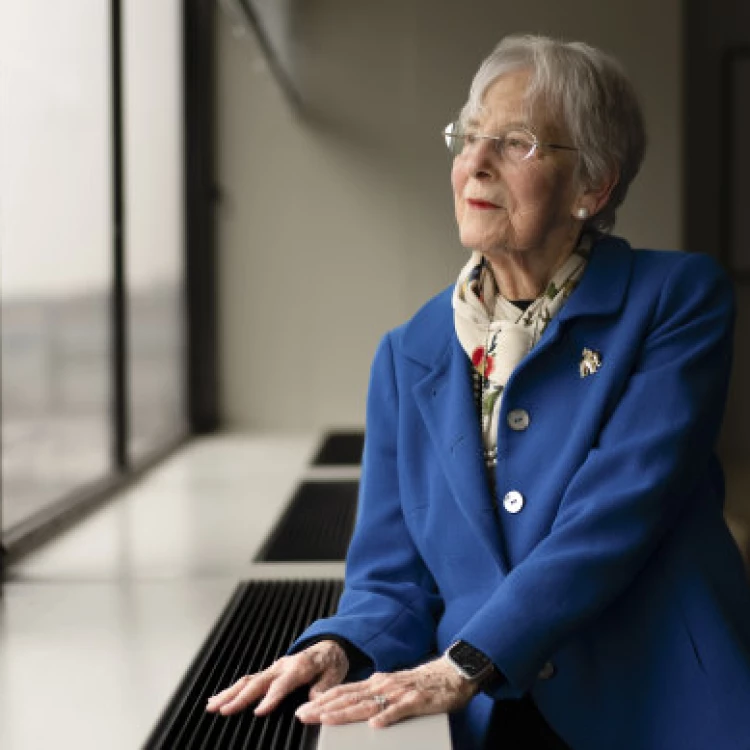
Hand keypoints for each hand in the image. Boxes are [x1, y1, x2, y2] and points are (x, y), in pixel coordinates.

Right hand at [205, 640, 348, 716]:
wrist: (329, 648)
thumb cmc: (330, 662)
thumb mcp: (334, 674)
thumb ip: (323, 687)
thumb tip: (313, 700)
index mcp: (299, 667)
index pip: (282, 684)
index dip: (270, 698)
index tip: (258, 711)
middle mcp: (282, 666)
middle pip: (258, 682)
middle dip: (240, 697)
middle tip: (224, 710)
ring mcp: (274, 669)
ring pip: (248, 680)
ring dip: (229, 693)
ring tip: (212, 705)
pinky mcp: (269, 673)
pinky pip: (248, 681)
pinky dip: (232, 690)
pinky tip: (218, 698)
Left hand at [294, 656, 478, 728]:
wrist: (452, 673)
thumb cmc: (423, 683)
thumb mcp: (393, 687)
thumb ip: (375, 695)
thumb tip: (354, 705)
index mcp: (377, 682)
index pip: (344, 691)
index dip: (323, 699)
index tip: (304, 708)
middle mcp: (383, 685)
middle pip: (349, 697)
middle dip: (324, 707)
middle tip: (303, 714)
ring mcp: (398, 692)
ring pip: (367, 703)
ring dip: (345, 712)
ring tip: (327, 719)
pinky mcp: (416, 700)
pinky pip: (399, 710)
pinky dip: (386, 716)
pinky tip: (375, 725)